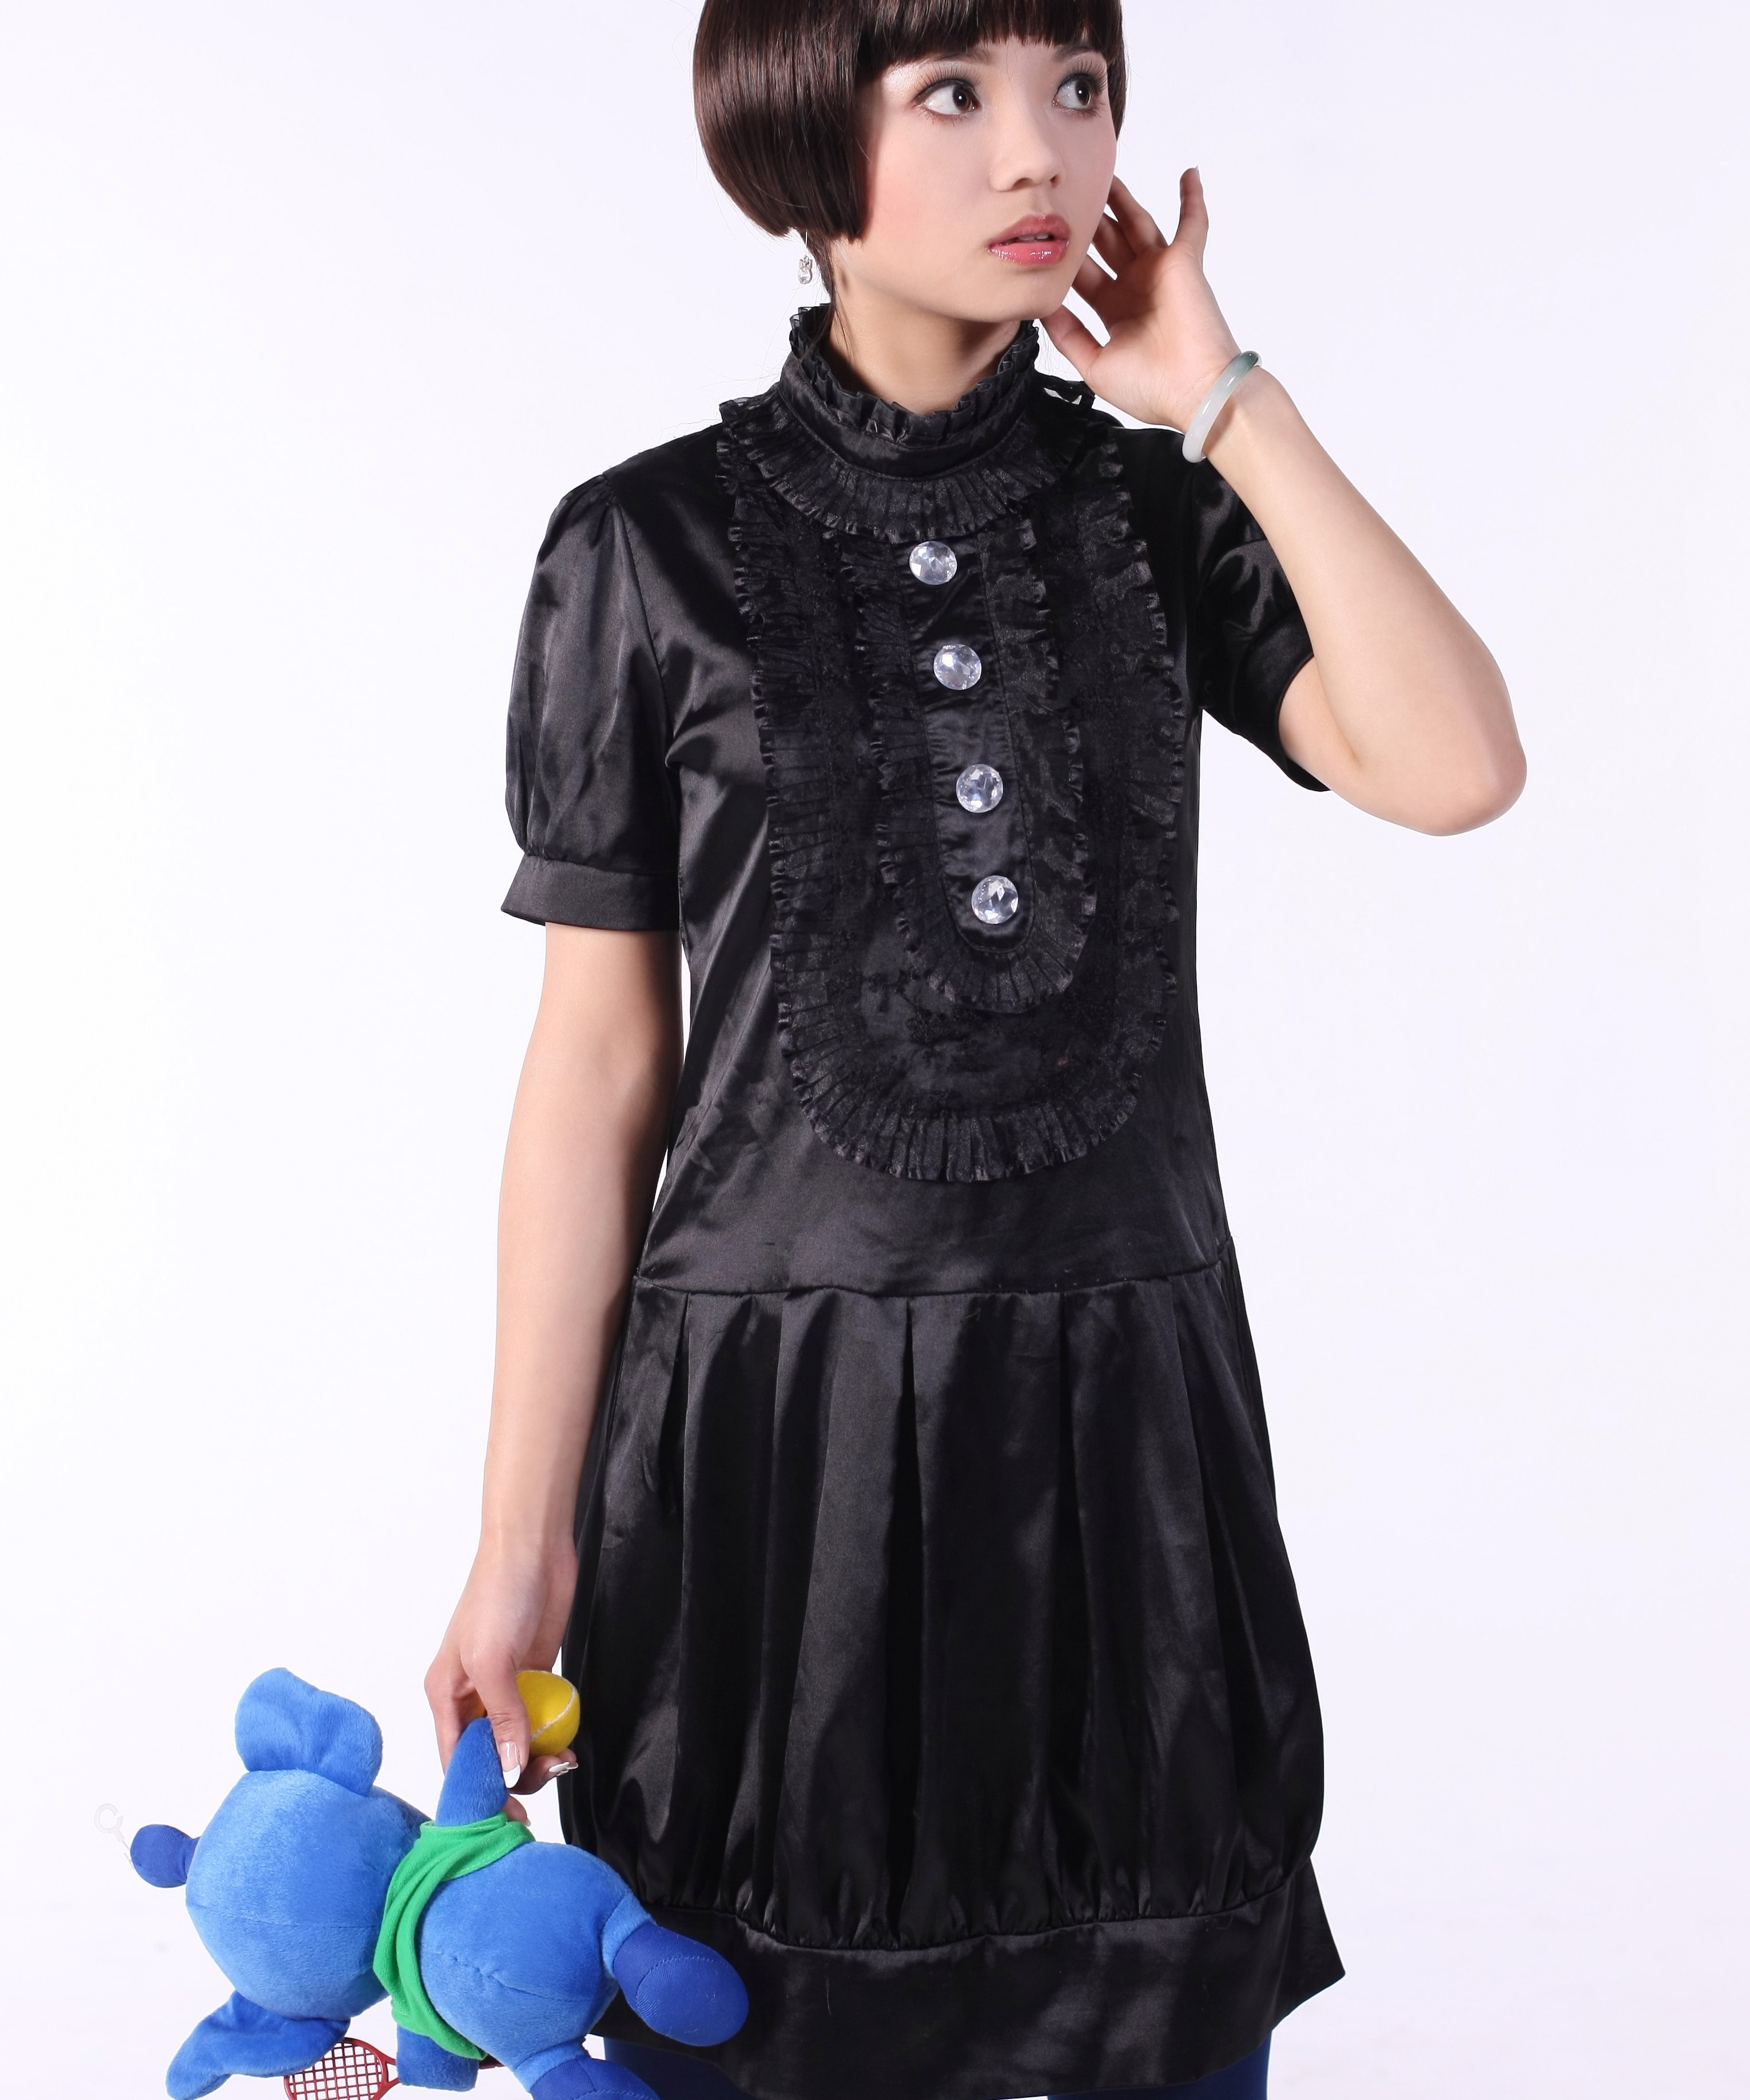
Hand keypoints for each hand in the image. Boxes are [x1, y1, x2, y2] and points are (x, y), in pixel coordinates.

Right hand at [424, 1537, 581, 1814]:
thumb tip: (510, 1768)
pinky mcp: (535, 1678)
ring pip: (517, 1743)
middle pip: (488, 1757)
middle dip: (514, 1776)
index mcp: (446, 1695)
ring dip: (538, 1759)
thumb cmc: (499, 1595)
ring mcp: (506, 1688)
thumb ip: (501, 1717)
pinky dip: (553, 1735)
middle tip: (549, 1776)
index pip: (455, 1760)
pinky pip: (541, 1720)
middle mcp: (472, 1697)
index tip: (505, 1820)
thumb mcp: (492, 1660)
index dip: (478, 1793)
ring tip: (563, 1760)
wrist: (535, 1548)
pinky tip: (567, 1741)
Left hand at [1042, 170, 1245, 433]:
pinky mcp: (1184, 262)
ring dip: (1122, 200)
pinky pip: (1193, 223)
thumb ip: (1067, 334)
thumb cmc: (1149, 387)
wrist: (1193, 392)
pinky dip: (1193, 198)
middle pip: (1105, 244)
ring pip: (1136, 224)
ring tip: (1103, 173)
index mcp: (1115, 312)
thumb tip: (1041, 306)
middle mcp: (1136, 288)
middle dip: (1087, 221)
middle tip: (1064, 195)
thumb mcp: (1093, 364)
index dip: (1065, 258)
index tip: (1041, 237)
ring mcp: (1160, 272)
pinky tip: (1189, 173)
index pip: (1084, 276)